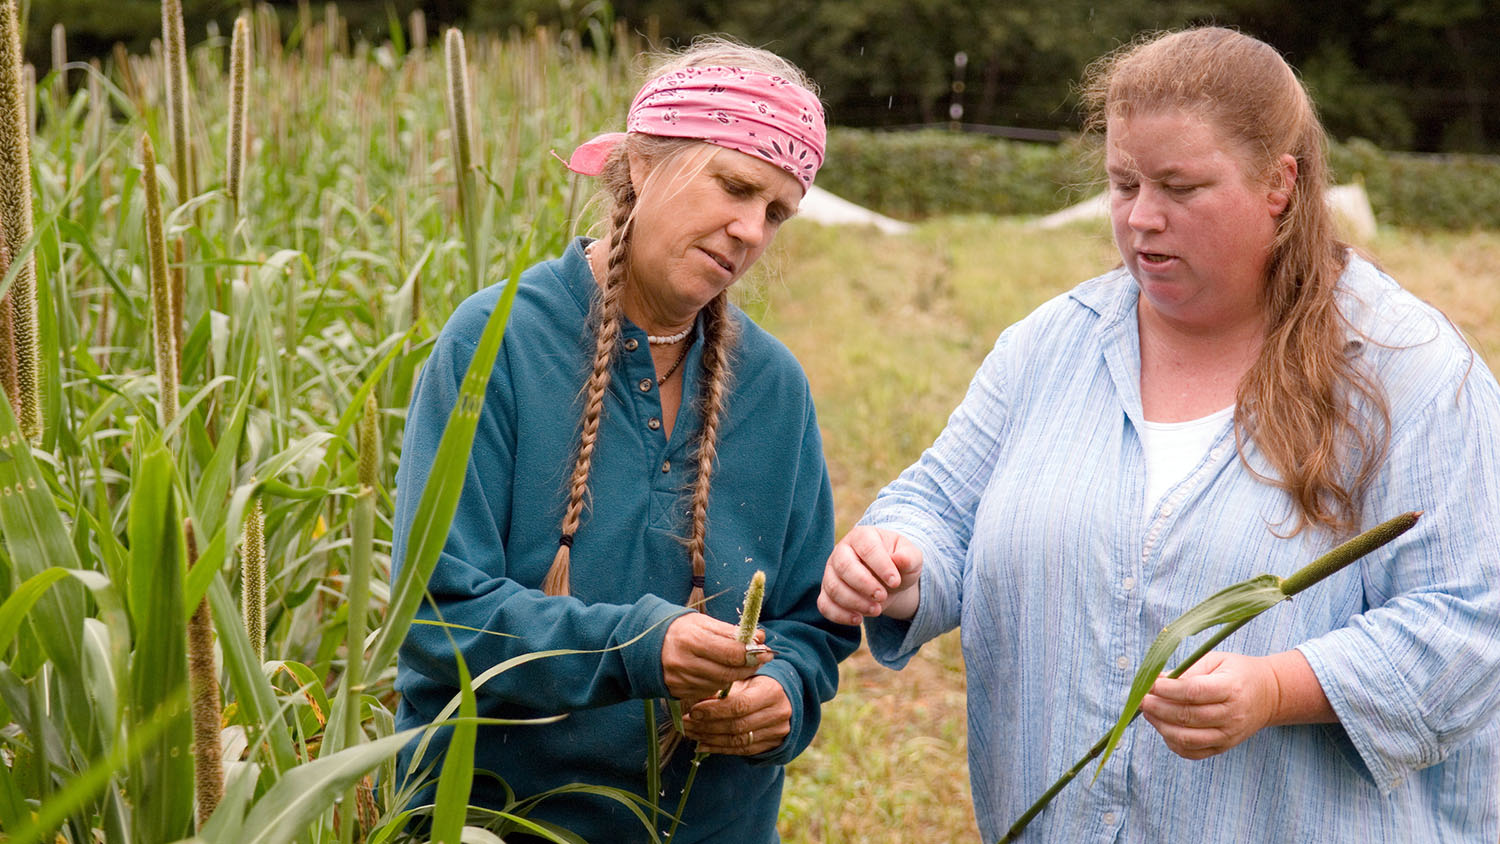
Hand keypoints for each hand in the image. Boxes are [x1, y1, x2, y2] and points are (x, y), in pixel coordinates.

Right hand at [661, 612, 769, 701]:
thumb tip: (759, 637)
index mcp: (691, 639)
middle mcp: (685, 662)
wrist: (645, 645)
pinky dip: (719, 683)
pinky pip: (708, 691)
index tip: (765, 650)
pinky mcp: (678, 691)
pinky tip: (721, 673)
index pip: (730, 652)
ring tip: (742, 665)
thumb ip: (730, 632)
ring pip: (720, 684)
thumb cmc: (679, 629)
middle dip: (748, 667)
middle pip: (728, 672)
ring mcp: (680, 679)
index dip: (752, 653)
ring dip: (736, 676)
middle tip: (760, 660)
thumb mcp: (702, 622)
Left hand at [680, 675, 790, 754]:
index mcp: (771, 691)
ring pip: (738, 740)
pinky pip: (741, 750)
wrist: (784, 698)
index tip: (693, 711)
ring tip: (691, 733)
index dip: (714, 710)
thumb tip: (697, 701)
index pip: (740, 704)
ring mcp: (777, 731)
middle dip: (707, 726)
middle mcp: (778, 713)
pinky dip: (719, 749)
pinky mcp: (771, 745)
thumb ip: (724, 689)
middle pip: (737, 725)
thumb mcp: (744, 679)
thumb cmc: (757, 685)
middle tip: (685, 724)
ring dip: (710, 739)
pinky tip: (702, 744)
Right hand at [818, 526, 922, 624]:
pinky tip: (858, 619)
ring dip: (855, 602)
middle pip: (844, 566)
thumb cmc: (898, 565)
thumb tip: (900, 560)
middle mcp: (842, 551)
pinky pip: (825, 605)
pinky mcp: (827, 592)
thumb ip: (909, 557)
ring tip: (877, 610)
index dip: (880, 565)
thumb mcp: (911, 558)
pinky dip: (840, 615)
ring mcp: (831, 572)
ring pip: (833, 587)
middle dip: (864, 585)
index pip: (867, 548)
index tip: (895, 582)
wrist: (889, 581)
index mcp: (862, 536)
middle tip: (883, 596)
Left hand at [1139, 651, 1277, 759]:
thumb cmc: (1237, 672)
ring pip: (1187, 738)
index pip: (1194, 692)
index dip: (1167, 689)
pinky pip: (1192, 752)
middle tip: (1141, 699)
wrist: (1268, 695)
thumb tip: (1156, 680)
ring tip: (1148, 712)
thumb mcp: (1216, 660)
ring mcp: (1228, 735)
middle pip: (1187, 716)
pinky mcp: (1223, 747)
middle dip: (1158, 708)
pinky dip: (1172, 742)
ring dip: (1161, 726)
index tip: (1150, 684)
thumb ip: (1187, 670)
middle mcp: (1232, 715)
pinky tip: (1163, 727)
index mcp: (1231, 688)